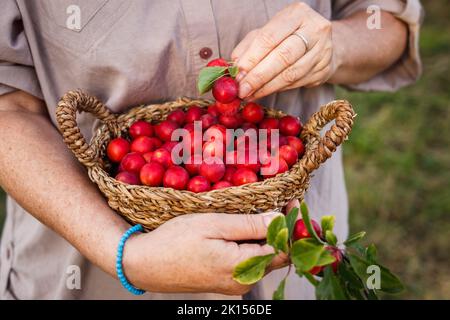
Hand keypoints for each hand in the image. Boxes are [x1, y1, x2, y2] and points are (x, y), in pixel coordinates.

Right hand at [123, 212, 286, 294]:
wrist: (145, 264)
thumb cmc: (175, 241)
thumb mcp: (213, 224)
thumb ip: (249, 225)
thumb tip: (281, 219)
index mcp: (242, 267)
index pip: (283, 249)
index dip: (292, 226)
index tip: (294, 203)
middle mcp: (243, 281)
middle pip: (275, 255)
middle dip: (282, 230)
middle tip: (282, 203)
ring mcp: (234, 284)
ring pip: (263, 259)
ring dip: (268, 237)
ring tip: (264, 211)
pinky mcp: (226, 282)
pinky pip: (249, 262)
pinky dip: (254, 245)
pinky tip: (246, 229)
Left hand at [232, 2, 338, 99]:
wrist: (323, 43)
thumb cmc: (289, 36)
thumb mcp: (268, 32)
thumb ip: (250, 45)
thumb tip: (235, 65)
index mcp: (297, 14)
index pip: (270, 37)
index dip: (252, 57)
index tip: (238, 73)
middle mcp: (314, 30)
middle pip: (283, 56)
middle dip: (259, 76)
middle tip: (243, 89)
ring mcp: (323, 51)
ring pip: (291, 74)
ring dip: (267, 87)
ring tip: (250, 94)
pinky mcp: (324, 70)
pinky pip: (297, 83)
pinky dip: (278, 90)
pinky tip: (264, 93)